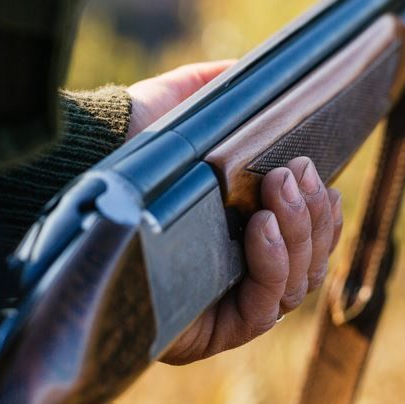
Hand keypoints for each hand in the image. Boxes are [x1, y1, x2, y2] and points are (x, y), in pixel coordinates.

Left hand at [126, 62, 343, 364]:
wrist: (81, 173)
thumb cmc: (127, 147)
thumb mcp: (180, 105)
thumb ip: (217, 86)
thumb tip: (253, 72)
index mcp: (246, 233)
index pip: (309, 237)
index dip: (323, 212)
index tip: (319, 176)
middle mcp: (243, 273)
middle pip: (310, 261)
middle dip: (312, 215)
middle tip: (294, 172)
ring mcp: (231, 304)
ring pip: (297, 285)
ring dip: (300, 233)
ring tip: (280, 189)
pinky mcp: (213, 331)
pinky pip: (264, 309)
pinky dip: (273, 266)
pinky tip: (261, 226)